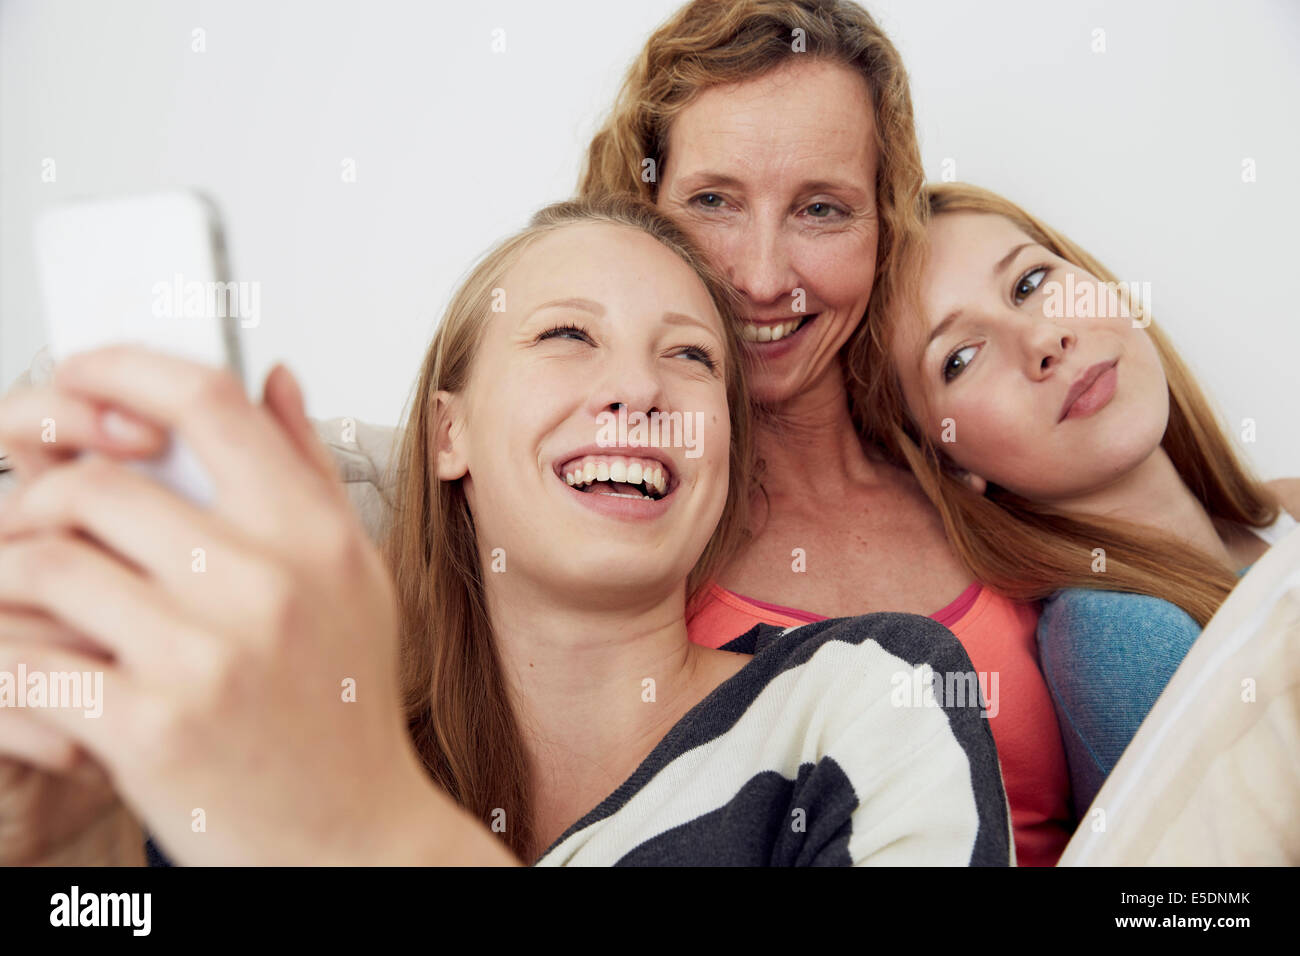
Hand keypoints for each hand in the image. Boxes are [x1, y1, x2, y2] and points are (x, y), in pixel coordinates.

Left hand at [0, 346, 494, 863]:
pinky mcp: (152, 727)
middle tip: (34, 521)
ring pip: (47, 564)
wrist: (353, 835)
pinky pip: (31, 660)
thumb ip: (309, 471)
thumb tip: (275, 381)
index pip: (209, 403)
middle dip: (41, 497)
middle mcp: (267, 585)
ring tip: (25, 595)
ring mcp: (208, 656)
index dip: (125, 369)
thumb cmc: (348, 708)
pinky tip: (33, 667)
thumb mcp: (355, 578)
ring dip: (10, 574)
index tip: (82, 374)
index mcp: (315, 537)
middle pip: (100, 484)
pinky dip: (7, 659)